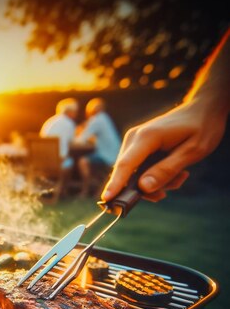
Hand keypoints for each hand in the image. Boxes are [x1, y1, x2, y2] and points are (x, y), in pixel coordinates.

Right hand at [102, 99, 226, 201]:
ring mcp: (133, 141)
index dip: (116, 184)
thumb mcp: (192, 152)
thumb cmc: (201, 127)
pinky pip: (138, 168)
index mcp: (147, 137)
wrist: (203, 108)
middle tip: (167, 193)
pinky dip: (153, 175)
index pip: (126, 165)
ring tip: (179, 177)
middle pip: (127, 172)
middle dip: (145, 188)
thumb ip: (166, 170)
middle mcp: (134, 138)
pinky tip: (174, 172)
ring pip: (133, 173)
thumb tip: (143, 187)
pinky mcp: (137, 146)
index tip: (106, 199)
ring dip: (154, 181)